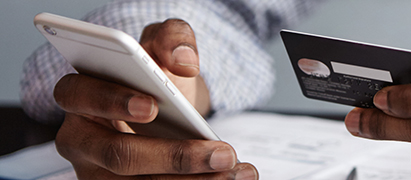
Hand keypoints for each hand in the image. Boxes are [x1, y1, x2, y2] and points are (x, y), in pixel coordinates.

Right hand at [54, 19, 256, 178]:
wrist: (169, 107)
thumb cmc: (157, 75)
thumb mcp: (166, 45)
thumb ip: (174, 38)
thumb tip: (183, 60)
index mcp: (79, 93)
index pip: (79, 96)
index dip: (112, 102)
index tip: (153, 106)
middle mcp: (80, 139)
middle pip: (118, 155)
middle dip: (175, 157)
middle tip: (222, 153)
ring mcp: (96, 172)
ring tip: (235, 170)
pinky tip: (228, 178)